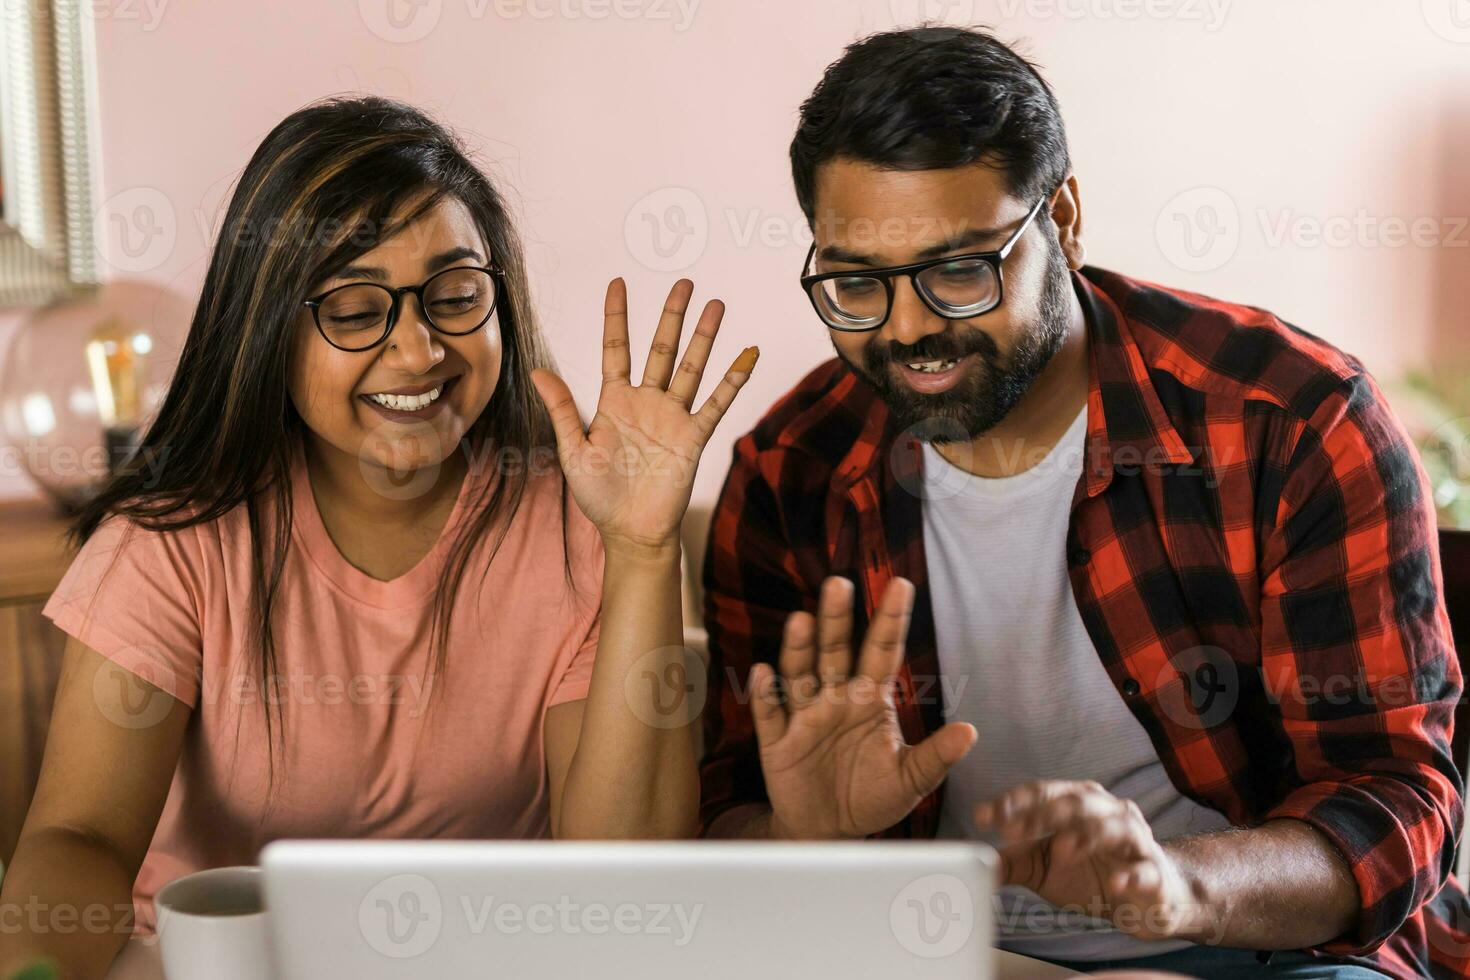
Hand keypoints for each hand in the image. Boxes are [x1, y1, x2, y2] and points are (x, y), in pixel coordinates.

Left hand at [530, 278, 755, 558]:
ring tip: (716, 305)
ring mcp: (672, 417)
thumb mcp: (572, 450)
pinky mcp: (693, 437)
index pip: (616, 348)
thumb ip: (562, 408)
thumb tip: (538, 371)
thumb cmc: (598, 496)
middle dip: (673, 315)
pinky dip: (733, 380)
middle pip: (661, 348)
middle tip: (685, 283)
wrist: (630, 531)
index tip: (618, 283)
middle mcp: (646, 402)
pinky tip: (746, 355)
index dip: (616, 316)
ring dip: (705, 337)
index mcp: (613, 401)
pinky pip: (716, 403)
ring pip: (691, 367)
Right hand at [749, 576, 977, 839]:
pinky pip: (770, 714)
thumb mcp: (909, 781)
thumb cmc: (871, 797)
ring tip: (802, 620)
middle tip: (840, 583)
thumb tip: (970, 732)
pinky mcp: (778, 742)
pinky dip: (766, 695)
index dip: (890, 620)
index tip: (901, 584)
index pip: (882, 652)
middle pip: (835, 652)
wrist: (829, 830)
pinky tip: (763, 673)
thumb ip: (936, 757)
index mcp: (869, 700)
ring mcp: (805, 717)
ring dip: (799, 648)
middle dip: (836, 619)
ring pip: (800, 674)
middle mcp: (835, 699)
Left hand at [975, 780, 1211, 941]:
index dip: (1012, 802)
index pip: (1043, 793)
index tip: (983, 816)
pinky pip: (1144, 871)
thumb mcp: (1044, 867)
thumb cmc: (1092, 873)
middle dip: (1041, 814)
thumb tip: (973, 861)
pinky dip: (1130, 876)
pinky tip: (1114, 884)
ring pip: (1111, 827)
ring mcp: (1134, 840)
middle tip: (1012, 830)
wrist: (1148, 898)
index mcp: (1078, 803)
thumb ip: (1013, 860)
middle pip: (1074, 803)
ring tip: (1060, 849)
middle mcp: (1107, 811)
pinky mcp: (1154, 873)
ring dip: (1084, 836)